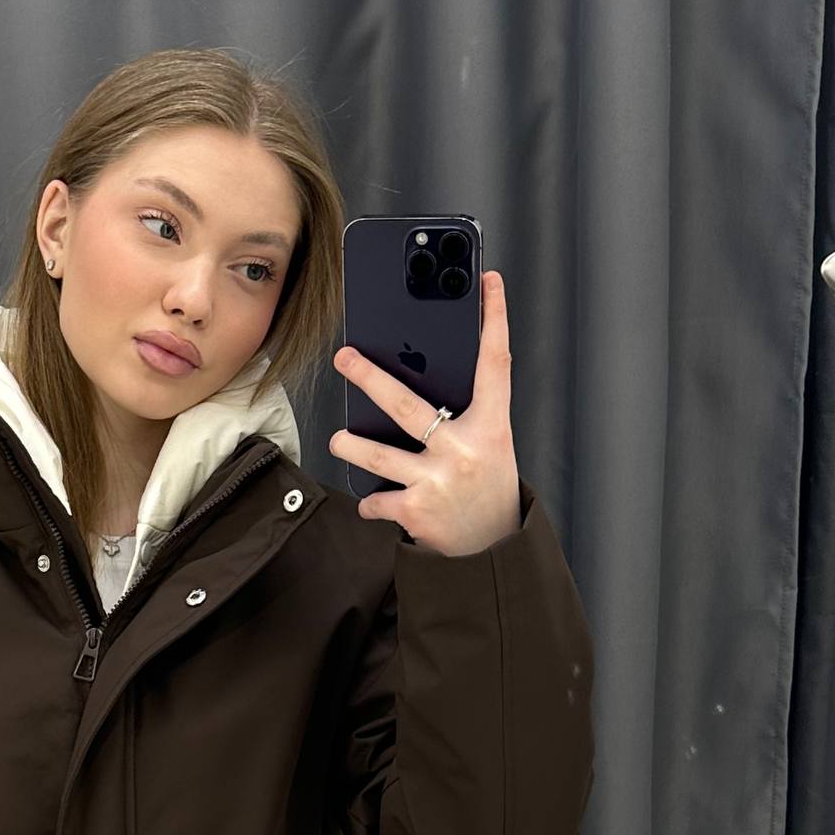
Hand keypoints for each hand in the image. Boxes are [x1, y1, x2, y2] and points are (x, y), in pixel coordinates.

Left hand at [329, 267, 521, 555]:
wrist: (491, 552)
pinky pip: (377, 500)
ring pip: (380, 455)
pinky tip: (372, 502)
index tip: (490, 282)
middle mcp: (464, 450)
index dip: (494, 320)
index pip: (495, 363)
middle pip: (408, 405)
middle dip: (371, 378)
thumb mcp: (488, 447)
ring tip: (339, 438)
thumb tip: (417, 377)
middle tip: (345, 357)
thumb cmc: (485, 489)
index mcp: (491, 427)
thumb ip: (463, 417)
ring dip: (352, 446)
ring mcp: (438, 481)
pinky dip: (371, 502)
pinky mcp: (416, 511)